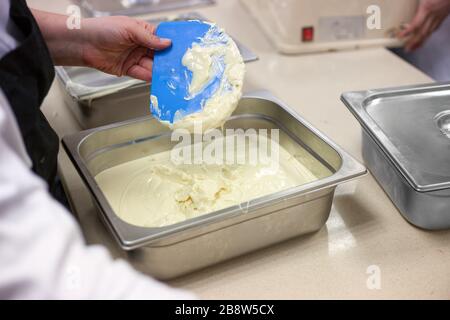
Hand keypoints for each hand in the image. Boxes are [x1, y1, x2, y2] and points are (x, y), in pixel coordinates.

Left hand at [32, 10, 170, 81]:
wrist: (83, 43)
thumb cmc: (103, 29)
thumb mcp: (130, 29)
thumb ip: (149, 38)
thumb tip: (167, 43)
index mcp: (142, 31)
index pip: (161, 38)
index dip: (172, 44)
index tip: (184, 50)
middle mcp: (140, 45)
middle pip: (159, 54)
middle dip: (169, 60)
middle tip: (181, 66)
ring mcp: (135, 58)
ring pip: (152, 66)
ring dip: (161, 71)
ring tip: (172, 75)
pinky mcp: (128, 70)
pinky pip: (143, 75)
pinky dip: (151, 78)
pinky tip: (159, 79)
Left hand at [399, 0, 449, 51]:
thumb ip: (415, 3)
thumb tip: (405, 5)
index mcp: (426, 9)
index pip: (415, 25)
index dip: (407, 32)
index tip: (400, 36)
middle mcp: (432, 16)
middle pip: (422, 33)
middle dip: (413, 43)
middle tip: (406, 49)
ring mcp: (438, 17)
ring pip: (428, 33)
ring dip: (420, 42)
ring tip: (413, 48)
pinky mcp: (442, 18)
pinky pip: (434, 29)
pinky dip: (427, 36)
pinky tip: (423, 39)